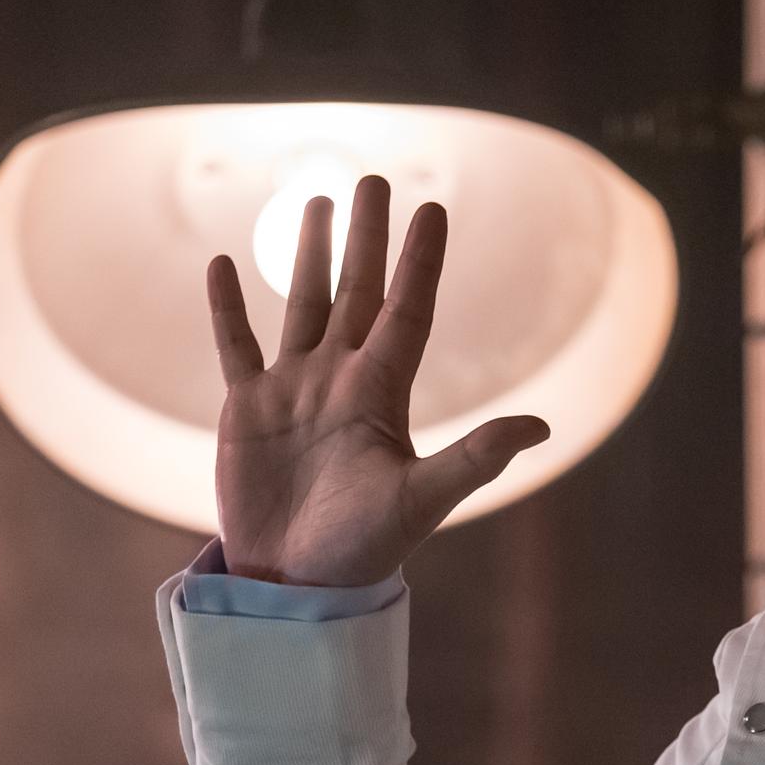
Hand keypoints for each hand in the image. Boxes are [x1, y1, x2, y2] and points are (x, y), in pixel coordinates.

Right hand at [206, 175, 550, 586]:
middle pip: (359, 292)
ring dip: (310, 254)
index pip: (407, 310)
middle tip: (377, 180)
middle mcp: (341, 380)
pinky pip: (237, 345)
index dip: (420, 262)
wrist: (297, 584)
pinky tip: (223, 263)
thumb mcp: (424, 498)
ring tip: (318, 202)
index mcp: (384, 393)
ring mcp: (293, 391)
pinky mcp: (246, 409)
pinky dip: (228, 308)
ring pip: (304, 304)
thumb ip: (477, 458)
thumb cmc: (364, 548)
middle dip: (368, 238)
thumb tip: (541, 427)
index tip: (433, 210)